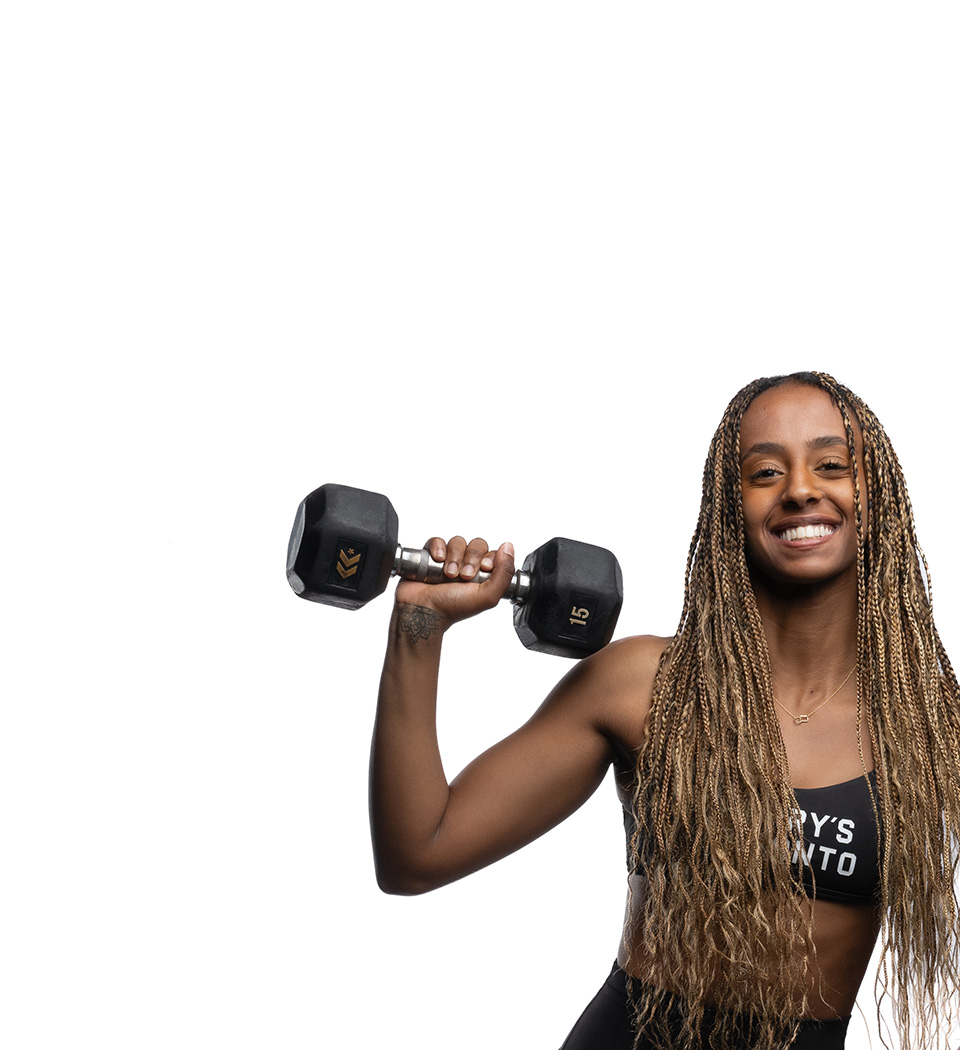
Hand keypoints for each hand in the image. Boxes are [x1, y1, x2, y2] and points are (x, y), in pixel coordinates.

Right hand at [394, 536, 515, 626]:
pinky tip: (437, 560)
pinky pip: (438, 540)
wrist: (423, 610)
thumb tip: (508, 547)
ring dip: (454, 557)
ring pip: (458, 541)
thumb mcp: (488, 596)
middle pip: (476, 545)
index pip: (493, 553)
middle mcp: (467, 566)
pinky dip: (438, 548)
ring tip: (448, 574)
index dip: (488, 558)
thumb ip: (504, 573)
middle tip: (463, 575)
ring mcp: (449, 560)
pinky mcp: (431, 555)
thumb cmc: (452, 608)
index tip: (483, 569)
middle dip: (471, 558)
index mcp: (482, 575)